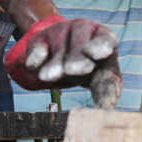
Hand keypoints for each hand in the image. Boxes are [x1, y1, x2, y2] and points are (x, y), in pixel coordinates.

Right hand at [4, 15, 122, 105]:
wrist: (65, 55)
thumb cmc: (92, 68)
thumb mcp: (103, 77)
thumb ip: (107, 92)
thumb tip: (107, 113)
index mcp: (104, 37)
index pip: (104, 39)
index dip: (100, 46)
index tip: (97, 55)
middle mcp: (83, 28)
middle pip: (80, 40)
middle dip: (76, 56)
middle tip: (71, 70)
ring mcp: (60, 30)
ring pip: (58, 45)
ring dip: (55, 62)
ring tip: (51, 76)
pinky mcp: (40, 38)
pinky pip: (37, 46)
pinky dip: (36, 56)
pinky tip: (34, 65)